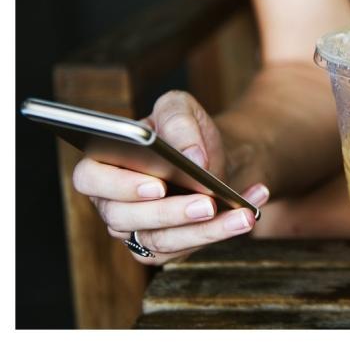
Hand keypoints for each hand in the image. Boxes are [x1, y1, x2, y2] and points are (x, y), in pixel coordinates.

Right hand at [71, 90, 270, 264]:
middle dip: (171, 212)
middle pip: (127, 218)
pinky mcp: (164, 247)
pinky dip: (223, 231)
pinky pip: (188, 248)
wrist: (213, 155)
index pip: (91, 179)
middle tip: (207, 203)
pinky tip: (250, 211)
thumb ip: (179, 122)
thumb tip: (191, 157)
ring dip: (206, 230)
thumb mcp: (181, 108)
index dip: (119, 185)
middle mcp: (112, 203)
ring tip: (242, 214)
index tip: (158, 184)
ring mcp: (136, 230)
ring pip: (161, 241)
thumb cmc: (186, 132)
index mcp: (104, 164)